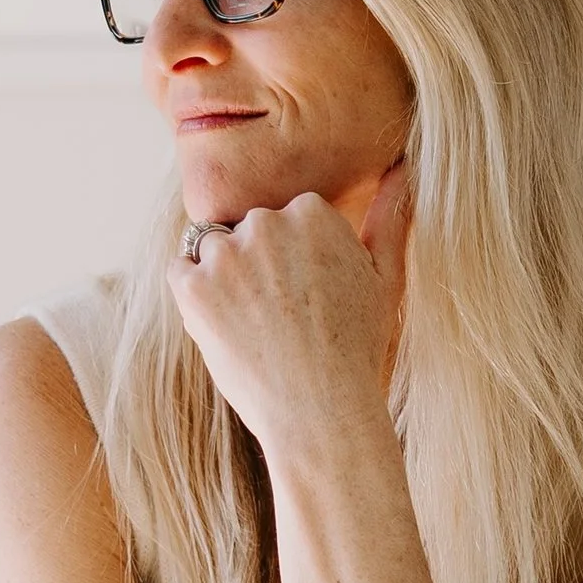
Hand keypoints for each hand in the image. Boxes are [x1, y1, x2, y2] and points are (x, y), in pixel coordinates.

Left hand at [168, 172, 409, 460]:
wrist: (321, 415)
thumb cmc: (357, 351)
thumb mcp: (384, 280)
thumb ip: (389, 218)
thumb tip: (402, 168)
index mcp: (313, 212)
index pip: (286, 218)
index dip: (293, 263)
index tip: (308, 300)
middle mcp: (267, 223)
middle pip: (247, 230)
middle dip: (257, 267)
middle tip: (282, 321)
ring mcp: (226, 255)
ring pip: (211, 250)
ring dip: (224, 281)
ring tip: (256, 329)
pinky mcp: (192, 289)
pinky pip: (179, 272)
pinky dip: (194, 298)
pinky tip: (226, 330)